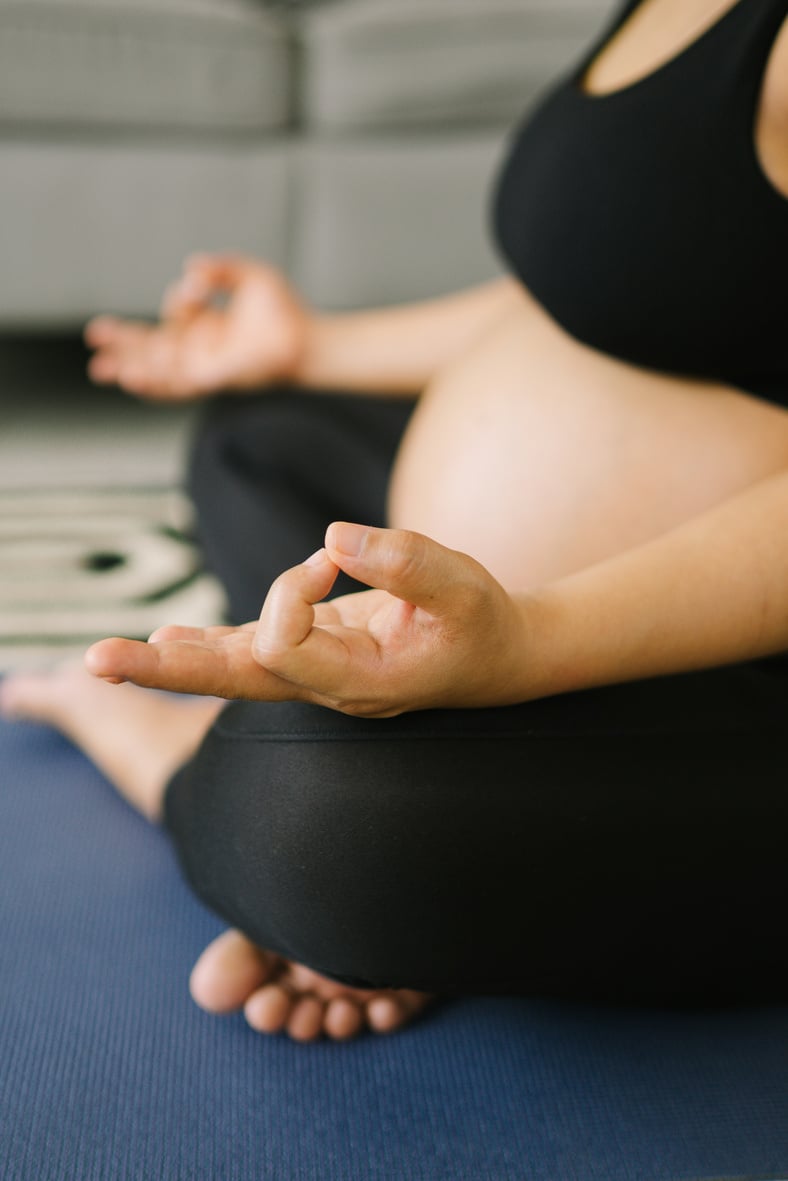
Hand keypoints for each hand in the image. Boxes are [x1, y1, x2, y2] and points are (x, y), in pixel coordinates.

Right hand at [84, 254, 310, 399]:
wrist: (307, 339)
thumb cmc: (284, 312)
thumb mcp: (249, 277)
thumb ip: (220, 269)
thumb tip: (192, 269)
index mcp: (206, 329)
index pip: (172, 317)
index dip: (178, 300)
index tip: (196, 287)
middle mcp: (201, 352)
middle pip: (151, 351)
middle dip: (122, 345)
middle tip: (95, 338)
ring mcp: (204, 368)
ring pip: (158, 373)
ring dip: (130, 369)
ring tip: (100, 369)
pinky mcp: (211, 381)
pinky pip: (175, 386)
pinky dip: (152, 383)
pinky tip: (130, 379)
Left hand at [85, 524, 533, 716]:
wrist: (498, 659)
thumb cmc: (481, 622)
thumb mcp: (464, 585)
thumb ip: (406, 560)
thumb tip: (334, 538)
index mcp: (360, 684)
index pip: (284, 646)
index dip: (289, 592)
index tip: (330, 558)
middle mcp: (326, 689)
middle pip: (231, 683)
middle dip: (164, 672)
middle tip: (95, 664)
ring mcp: (316, 677)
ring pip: (232, 673)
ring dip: (171, 662)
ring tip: (105, 660)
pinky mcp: (315, 654)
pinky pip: (250, 655)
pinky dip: (208, 646)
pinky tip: (168, 642)